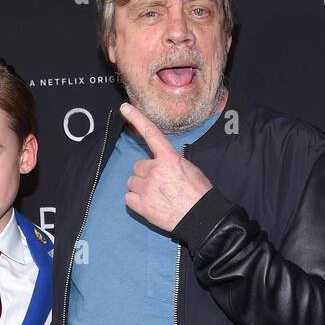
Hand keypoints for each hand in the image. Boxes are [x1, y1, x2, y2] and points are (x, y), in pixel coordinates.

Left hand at [122, 102, 212, 232]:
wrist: (201, 217)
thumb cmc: (198, 193)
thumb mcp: (188, 168)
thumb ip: (171, 161)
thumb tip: (161, 162)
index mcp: (169, 158)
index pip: (151, 133)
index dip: (137, 118)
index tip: (124, 107)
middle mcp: (155, 170)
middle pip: (138, 166)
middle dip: (145, 174)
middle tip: (159, 184)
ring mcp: (147, 188)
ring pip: (132, 182)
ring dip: (140, 187)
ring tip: (155, 195)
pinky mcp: (142, 205)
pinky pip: (128, 197)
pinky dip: (135, 200)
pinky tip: (149, 203)